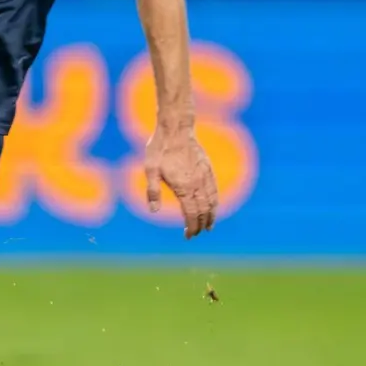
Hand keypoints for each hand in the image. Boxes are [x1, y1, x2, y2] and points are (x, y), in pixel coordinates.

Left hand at [145, 120, 219, 238]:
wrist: (176, 129)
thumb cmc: (159, 149)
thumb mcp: (150, 169)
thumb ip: (153, 191)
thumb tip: (153, 211)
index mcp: (183, 186)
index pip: (191, 213)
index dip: (191, 227)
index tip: (188, 236)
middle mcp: (197, 183)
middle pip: (203, 210)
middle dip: (201, 225)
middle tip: (196, 234)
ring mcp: (205, 176)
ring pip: (212, 201)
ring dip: (211, 216)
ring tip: (209, 227)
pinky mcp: (208, 169)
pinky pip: (215, 190)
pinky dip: (215, 202)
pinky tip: (213, 207)